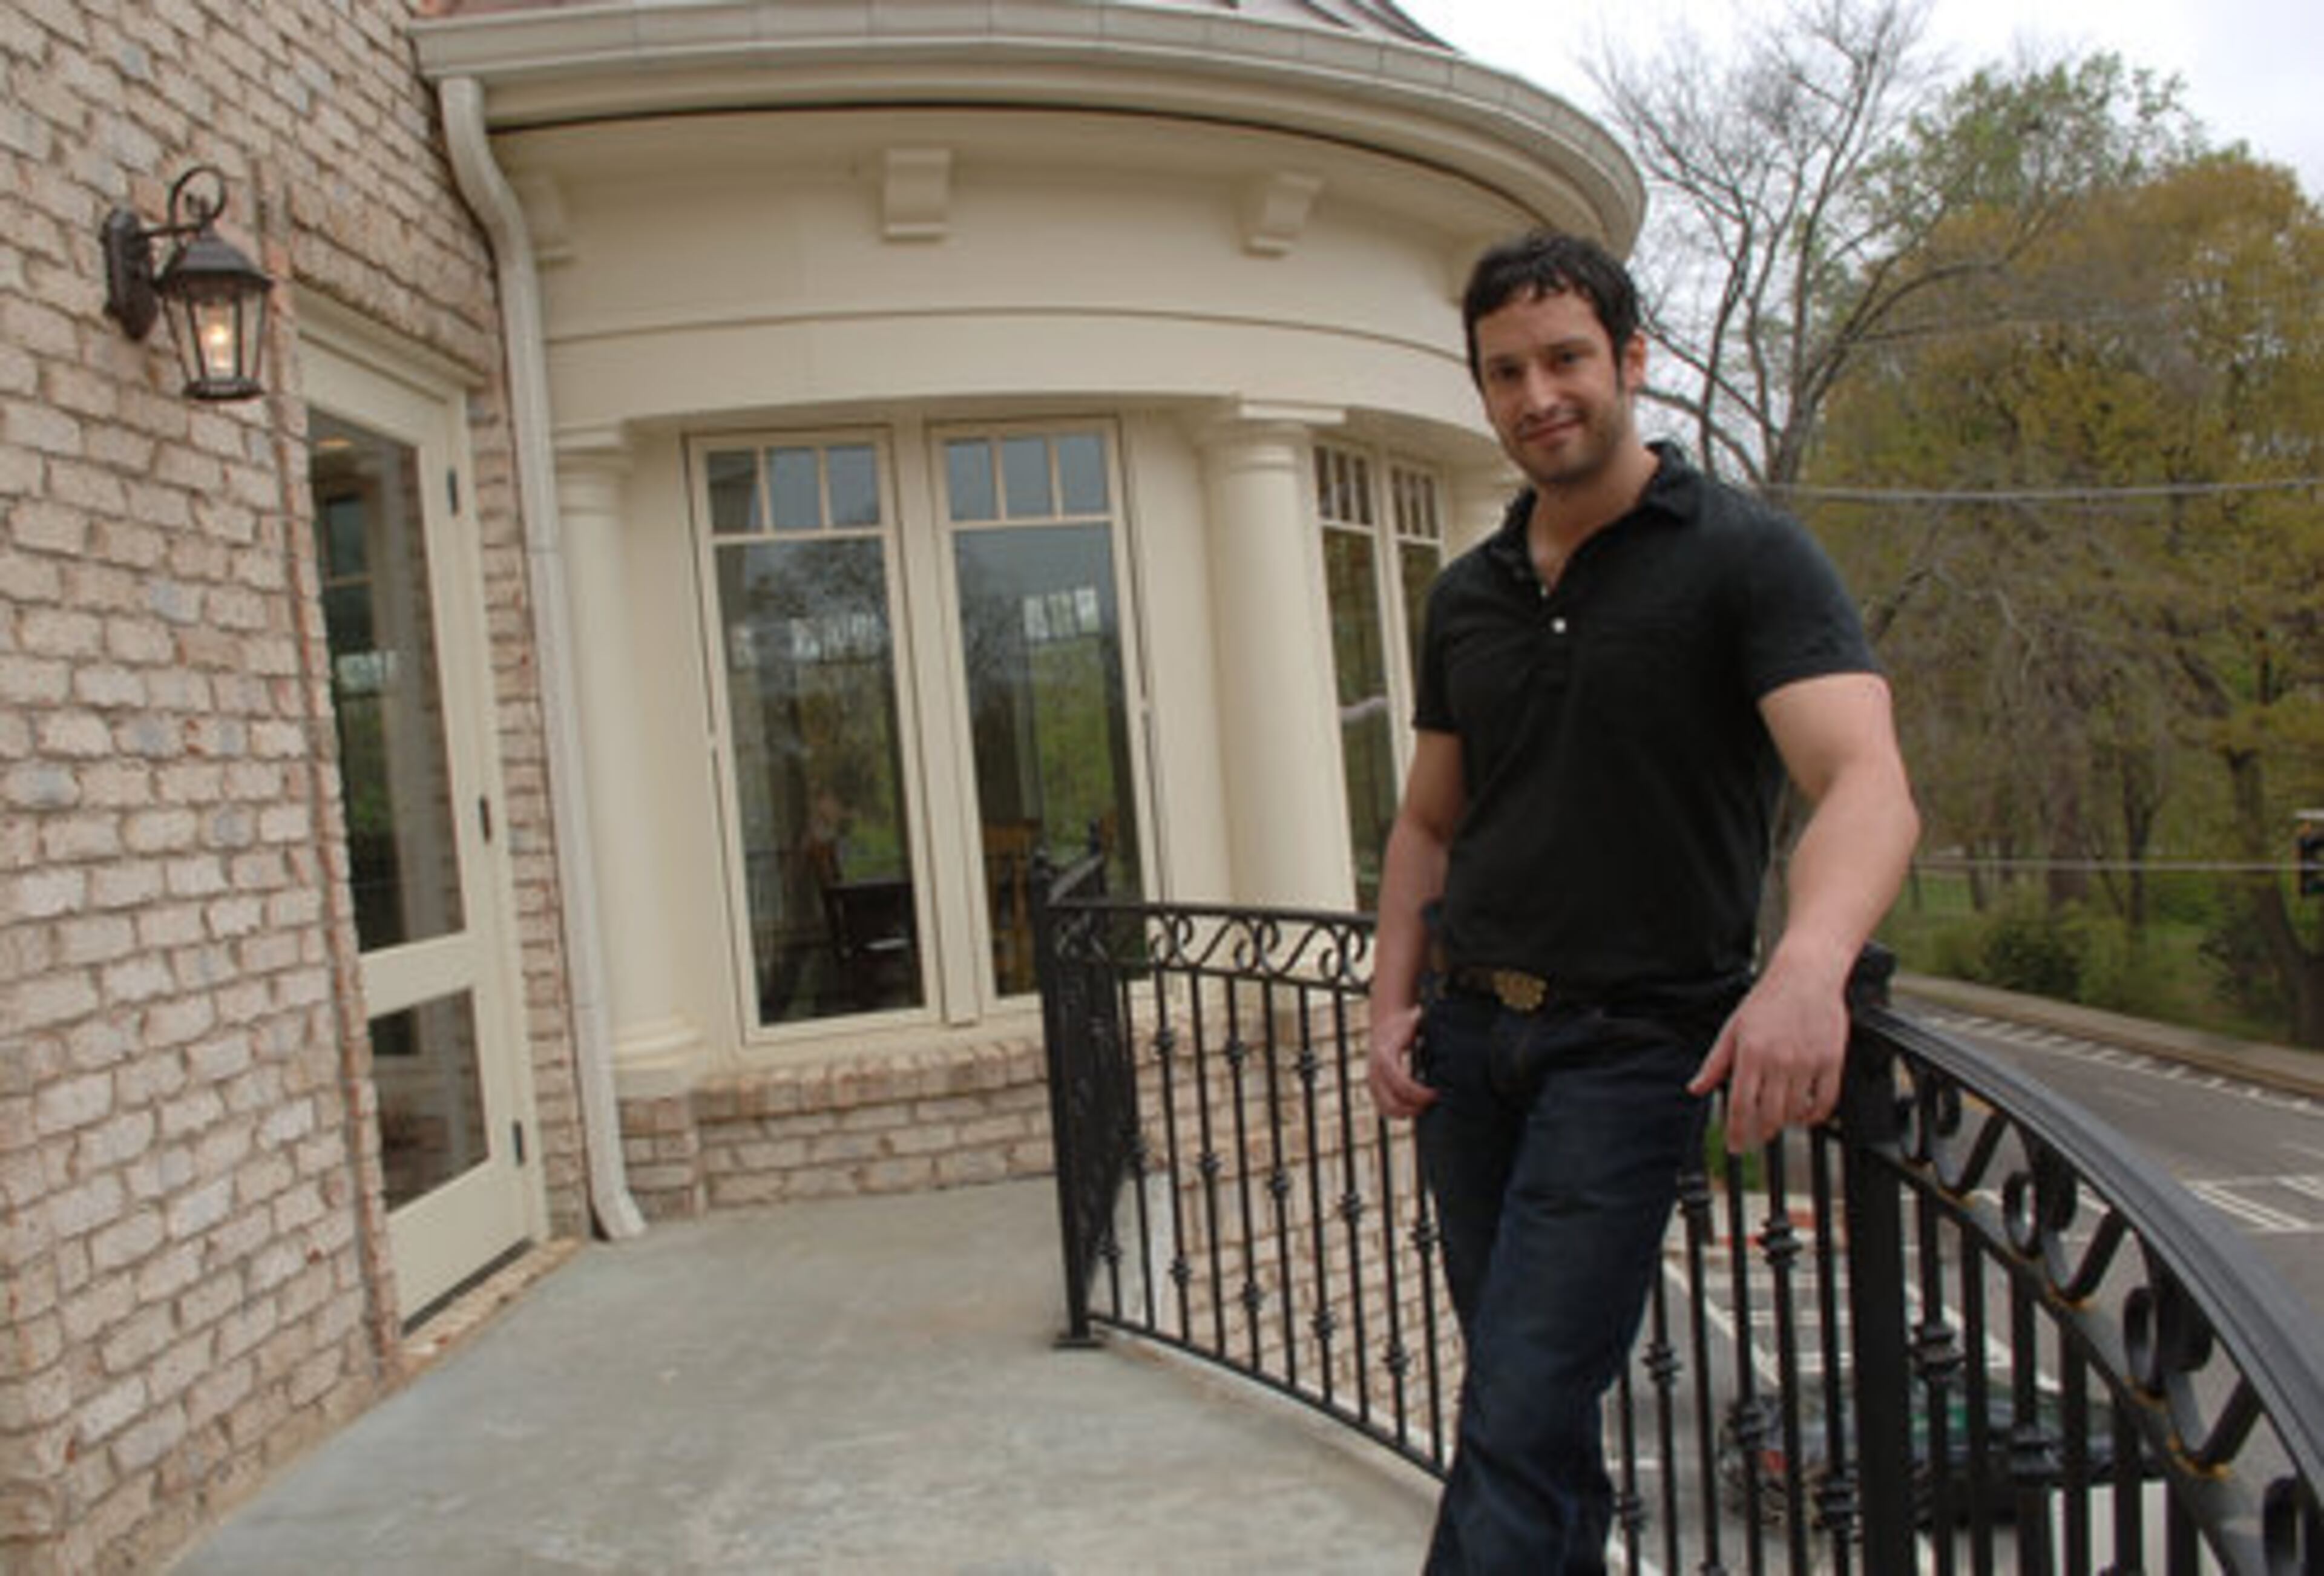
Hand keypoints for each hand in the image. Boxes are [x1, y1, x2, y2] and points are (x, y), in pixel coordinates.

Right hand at [1366, 1002, 1435, 1120]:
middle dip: (1414, 1107)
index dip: (1418, 1093)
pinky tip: (1414, 1108)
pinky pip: (1383, 1107)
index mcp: (1385, 1055)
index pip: (1400, 1083)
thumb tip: (1431, 1018)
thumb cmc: (1403, 1023)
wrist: (1386, 1023)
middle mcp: (1375, 1070)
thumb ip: (1421, 1020)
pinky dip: (1398, 1112)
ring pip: (1386, 1107)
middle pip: (1391, 1101)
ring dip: (1407, 1112)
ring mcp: (1372, 1080)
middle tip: (1432, 1103)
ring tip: (1425, 1108)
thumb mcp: (1414, 1019)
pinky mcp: (1374, 1086)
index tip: (1435, 1093)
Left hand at [1688, 965, 1847, 1151]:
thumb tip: (1696, 1088)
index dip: (1736, 1131)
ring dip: (1785, 1123)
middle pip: (1769, 1116)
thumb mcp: (1732, 1028)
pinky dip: (1815, 1116)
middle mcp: (1779, 1061)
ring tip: (1777, 1121)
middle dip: (1759, 1134)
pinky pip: (1826, 1101)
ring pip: (1795, 1112)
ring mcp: (1808, 1062)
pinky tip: (1805, 1115)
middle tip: (1755, 1138)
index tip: (1734, 1146)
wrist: (1807, 975)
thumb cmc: (1767, 1000)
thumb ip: (1715, 1063)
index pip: (1740, 1105)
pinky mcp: (1832, 1060)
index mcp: (1750, 1053)